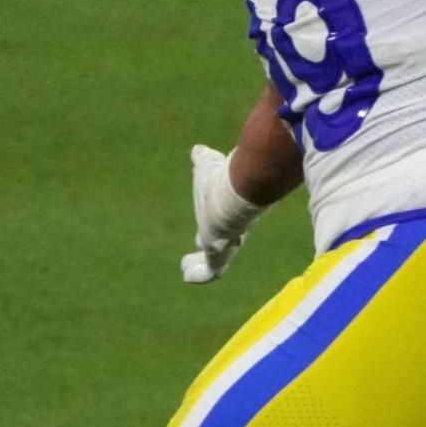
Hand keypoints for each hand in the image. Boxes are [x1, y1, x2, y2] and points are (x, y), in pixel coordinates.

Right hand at [181, 145, 265, 282]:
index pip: (225, 218)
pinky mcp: (218, 251)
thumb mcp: (208, 164)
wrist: (238, 188)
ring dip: (202, 265)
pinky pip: (210, 269)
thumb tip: (198, 150)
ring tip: (187, 270)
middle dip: (213, 244)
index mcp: (231, 209)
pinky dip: (200, 274)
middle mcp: (233, 227)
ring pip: (218, 258)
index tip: (211, 223)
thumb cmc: (225, 176)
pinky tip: (188, 276)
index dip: (218, 221)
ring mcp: (227, 241)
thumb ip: (203, 158)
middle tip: (201, 247)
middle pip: (226, 240)